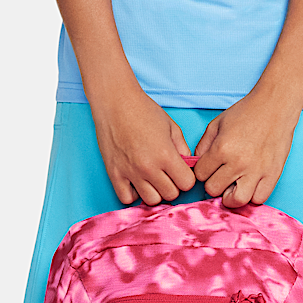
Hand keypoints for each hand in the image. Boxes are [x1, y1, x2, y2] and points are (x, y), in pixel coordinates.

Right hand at [92, 88, 197, 205]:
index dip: (186, 178)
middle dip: (173, 185)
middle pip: (170, 194)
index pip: (187, 184)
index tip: (181, 171)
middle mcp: (148, 167)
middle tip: (167, 173)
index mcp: (166, 155)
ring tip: (152, 178)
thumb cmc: (144, 111)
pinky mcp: (114, 174)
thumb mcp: (172, 127)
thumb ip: (183, 149)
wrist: (115, 103)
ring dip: (155, 191)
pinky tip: (136, 182)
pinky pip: (127, 199)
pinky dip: (134, 194)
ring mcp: (130, 172)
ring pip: (151, 200)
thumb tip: (188, 166)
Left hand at [193, 91, 300, 207]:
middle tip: (220, 175)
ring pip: (236, 201)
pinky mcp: (273, 174)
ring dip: (231, 195)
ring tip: (233, 185)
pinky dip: (252, 195)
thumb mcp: (216, 124)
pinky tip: (250, 185)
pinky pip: (259, 199)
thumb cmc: (246, 113)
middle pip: (214, 190)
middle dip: (214, 183)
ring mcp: (257, 171)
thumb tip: (196, 165)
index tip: (210, 167)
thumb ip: (202, 146)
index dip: (202, 171)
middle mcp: (238, 163)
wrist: (275, 106)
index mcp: (222, 149)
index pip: (200, 175)